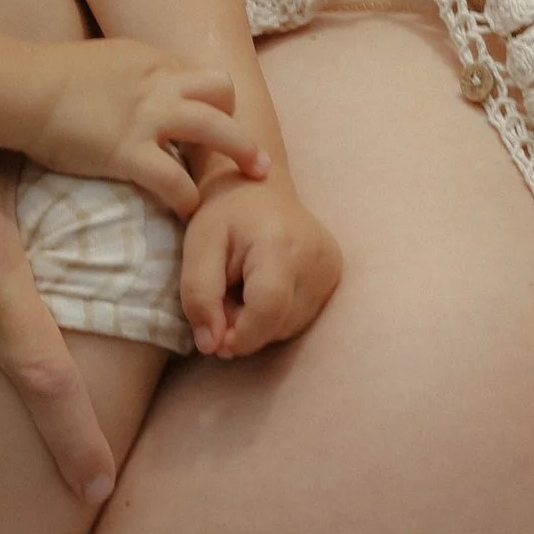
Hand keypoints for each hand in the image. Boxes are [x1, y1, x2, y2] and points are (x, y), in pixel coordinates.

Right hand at [27, 40, 271, 215]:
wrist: (24, 89)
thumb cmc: (53, 76)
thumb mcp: (107, 60)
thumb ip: (133, 74)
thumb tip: (143, 88)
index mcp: (153, 61)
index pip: (201, 77)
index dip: (212, 105)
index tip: (218, 130)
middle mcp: (160, 84)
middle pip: (222, 92)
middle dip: (242, 123)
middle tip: (257, 156)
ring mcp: (147, 117)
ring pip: (214, 129)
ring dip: (239, 154)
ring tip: (252, 179)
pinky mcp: (128, 151)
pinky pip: (173, 178)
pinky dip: (188, 198)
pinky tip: (189, 212)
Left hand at [178, 173, 341, 357]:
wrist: (259, 188)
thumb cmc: (224, 215)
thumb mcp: (197, 247)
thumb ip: (199, 296)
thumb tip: (212, 346)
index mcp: (281, 243)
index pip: (267, 310)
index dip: (239, 336)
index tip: (214, 337)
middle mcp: (317, 256)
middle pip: (277, 324)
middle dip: (243, 327)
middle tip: (224, 296)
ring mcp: (332, 267)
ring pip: (289, 327)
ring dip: (259, 323)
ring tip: (243, 289)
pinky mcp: (335, 275)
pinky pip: (300, 318)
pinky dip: (276, 315)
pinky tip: (263, 289)